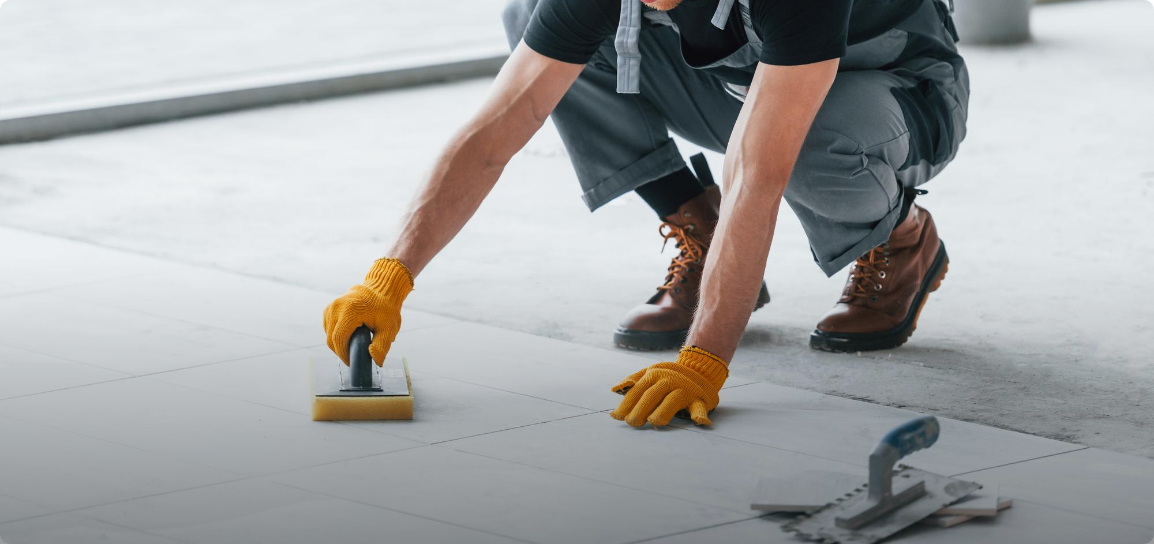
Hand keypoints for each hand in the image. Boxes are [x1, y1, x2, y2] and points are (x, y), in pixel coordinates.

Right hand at [323, 258, 413, 364]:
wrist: (381, 289)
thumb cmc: (386, 308)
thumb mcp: (389, 327)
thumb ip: (382, 345)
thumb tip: (376, 361)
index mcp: (350, 310)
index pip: (339, 339)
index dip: (344, 355)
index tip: (353, 362)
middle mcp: (336, 307)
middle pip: (331, 339)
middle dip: (341, 352)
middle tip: (354, 358)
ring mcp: (331, 307)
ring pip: (328, 334)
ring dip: (338, 344)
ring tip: (354, 346)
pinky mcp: (329, 308)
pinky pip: (328, 328)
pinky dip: (336, 335)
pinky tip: (349, 336)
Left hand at [610, 346, 728, 427]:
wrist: (699, 368)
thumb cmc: (668, 376)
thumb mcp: (650, 373)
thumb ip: (633, 381)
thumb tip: (614, 390)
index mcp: (654, 374)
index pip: (637, 390)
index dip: (626, 404)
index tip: (617, 417)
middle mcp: (669, 379)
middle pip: (652, 395)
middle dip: (640, 410)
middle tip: (633, 423)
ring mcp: (685, 389)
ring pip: (672, 400)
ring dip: (663, 412)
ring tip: (653, 422)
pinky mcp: (699, 398)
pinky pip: (699, 407)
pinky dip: (700, 414)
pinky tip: (699, 421)